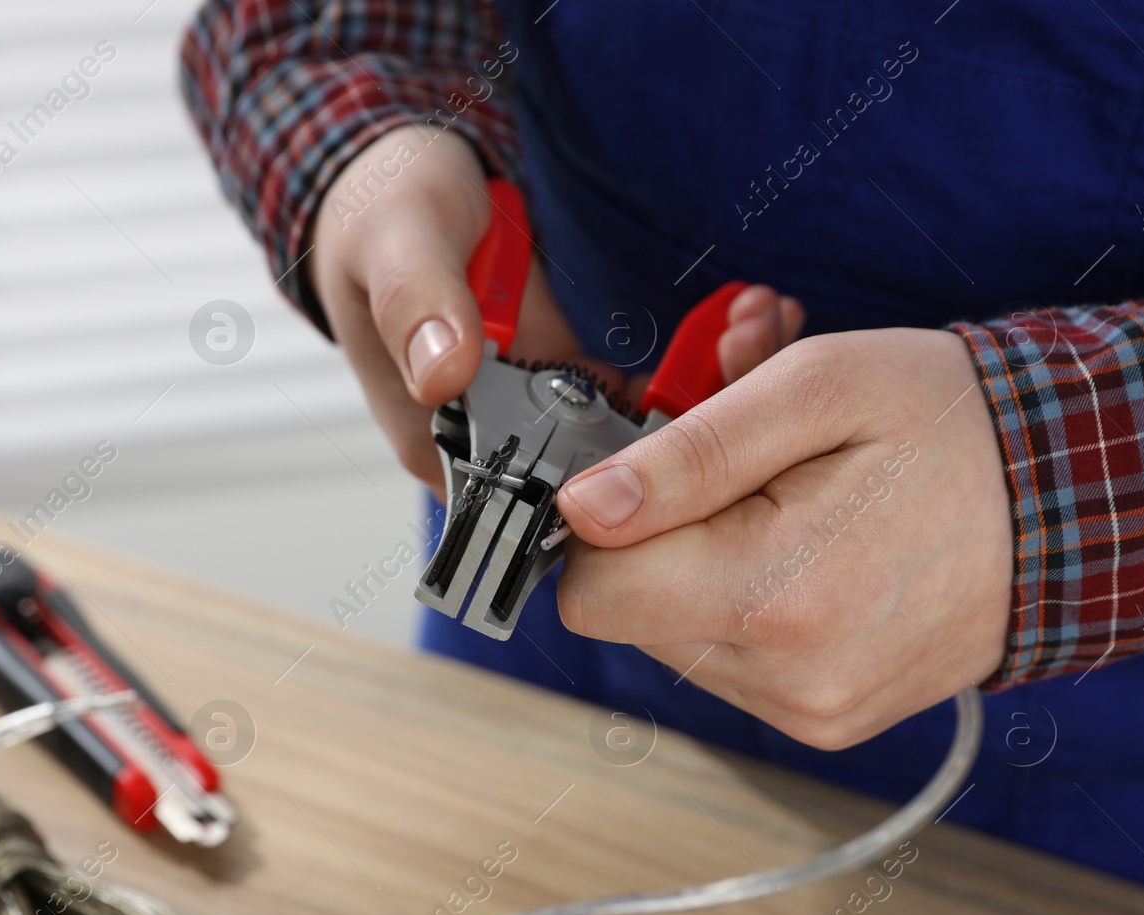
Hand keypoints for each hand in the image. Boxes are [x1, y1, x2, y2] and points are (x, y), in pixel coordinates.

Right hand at [310, 126, 802, 495]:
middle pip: (608, 476)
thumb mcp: (394, 242)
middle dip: (688, 423)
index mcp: (440, 445)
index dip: (617, 476)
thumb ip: (417, 302)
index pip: (537, 503)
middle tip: (751, 344)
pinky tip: (748, 318)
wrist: (405, 181)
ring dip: (707, 385)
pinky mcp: (580, 380)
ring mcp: (546, 414)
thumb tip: (442, 370)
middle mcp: (501, 445)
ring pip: (640, 435)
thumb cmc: (382, 217)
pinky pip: (651, 392)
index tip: (689, 424)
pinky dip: (700, 360)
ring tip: (761, 320)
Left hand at [553, 328, 1012, 749]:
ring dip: (705, 563)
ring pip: (674, 637)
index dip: (603, 521)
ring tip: (787, 502)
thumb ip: (686, 454)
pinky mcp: (827, 719)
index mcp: (777, 597)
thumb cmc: (955, 427)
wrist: (1079, 499)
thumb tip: (583, 508)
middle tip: (739, 468)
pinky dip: (745, 601)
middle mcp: (788, 679)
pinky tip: (805, 548)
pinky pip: (729, 661)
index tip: (649, 468)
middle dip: (662, 533)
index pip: (593, 592)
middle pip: (630, 614)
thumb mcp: (816, 390)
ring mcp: (811, 710)